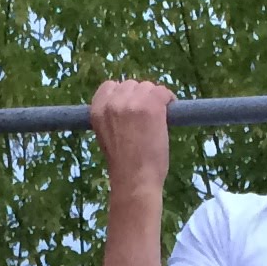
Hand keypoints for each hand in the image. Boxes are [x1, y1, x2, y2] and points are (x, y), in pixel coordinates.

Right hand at [89, 79, 173, 200]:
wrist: (134, 180)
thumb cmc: (123, 166)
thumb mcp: (107, 136)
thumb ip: (113, 117)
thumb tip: (131, 105)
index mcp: (96, 110)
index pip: (109, 86)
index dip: (123, 94)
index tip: (132, 105)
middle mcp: (112, 102)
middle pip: (131, 85)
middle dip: (140, 97)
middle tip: (148, 116)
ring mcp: (132, 102)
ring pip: (148, 87)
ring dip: (154, 99)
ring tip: (158, 117)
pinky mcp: (151, 105)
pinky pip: (164, 92)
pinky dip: (169, 99)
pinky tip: (170, 112)